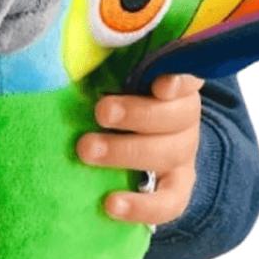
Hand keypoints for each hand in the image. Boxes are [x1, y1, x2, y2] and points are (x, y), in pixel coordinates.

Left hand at [76, 74, 203, 225]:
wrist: (134, 139)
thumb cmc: (114, 94)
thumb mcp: (113, 71)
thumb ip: (104, 60)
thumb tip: (72, 51)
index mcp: (173, 80)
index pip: (187, 75)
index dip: (178, 80)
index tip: (159, 84)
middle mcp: (185, 115)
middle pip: (176, 115)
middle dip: (137, 114)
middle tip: (100, 112)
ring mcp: (183, 152)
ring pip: (169, 153)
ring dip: (126, 152)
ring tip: (86, 151)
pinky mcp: (177, 187)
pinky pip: (169, 203)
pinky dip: (142, 206)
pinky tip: (111, 205)